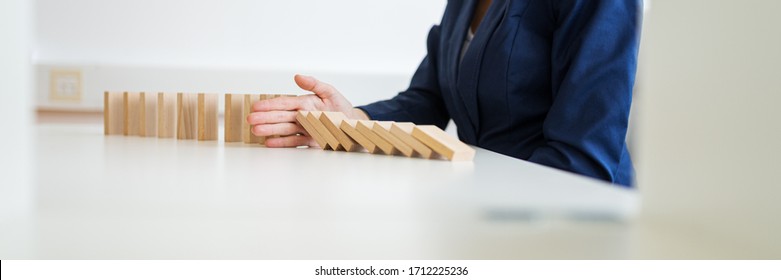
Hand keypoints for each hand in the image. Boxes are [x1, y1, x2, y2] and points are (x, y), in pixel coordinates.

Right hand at [247, 74, 368, 147]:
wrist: (353, 125)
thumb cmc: (341, 107)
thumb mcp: (330, 92)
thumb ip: (314, 84)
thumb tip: (296, 76)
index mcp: (305, 103)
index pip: (284, 103)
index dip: (270, 104)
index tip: (256, 106)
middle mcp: (302, 116)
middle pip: (280, 117)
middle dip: (265, 118)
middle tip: (250, 119)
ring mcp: (304, 129)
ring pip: (284, 129)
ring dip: (270, 130)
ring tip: (255, 131)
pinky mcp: (309, 140)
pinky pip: (294, 142)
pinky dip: (282, 143)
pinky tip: (269, 143)